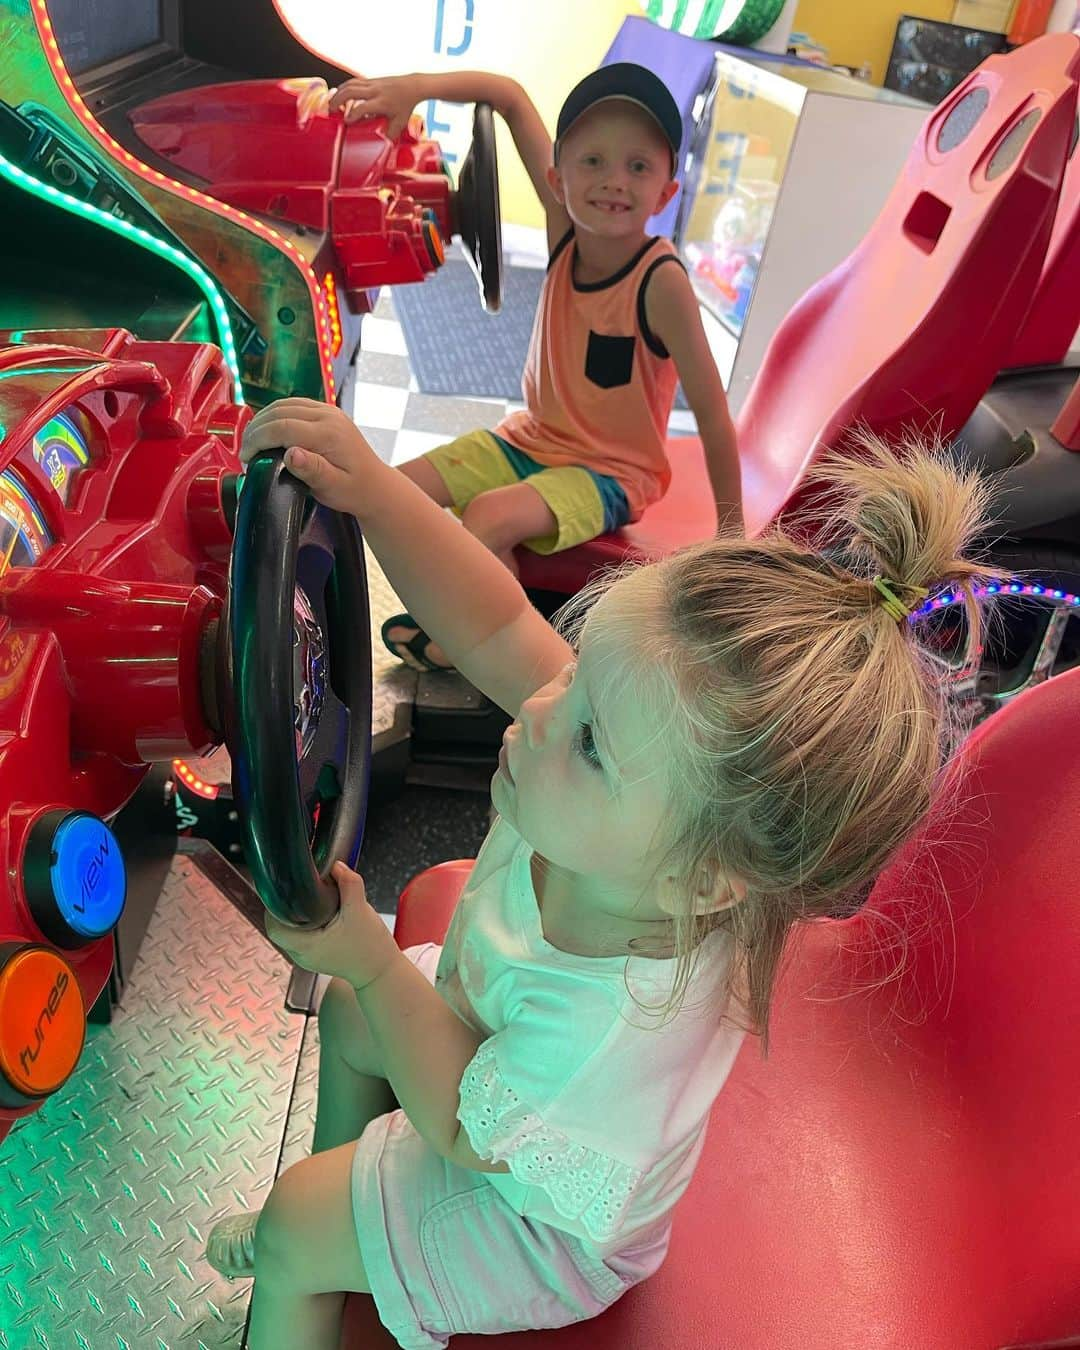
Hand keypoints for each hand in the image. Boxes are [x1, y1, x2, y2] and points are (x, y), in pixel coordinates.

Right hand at [240, 397, 380, 515]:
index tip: (246, 458)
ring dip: (263, 420)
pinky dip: (275, 415)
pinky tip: (267, 431)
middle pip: (279, 412)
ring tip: (252, 442)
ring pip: (284, 404)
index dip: (258, 440)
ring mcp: (328, 411)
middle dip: (256, 430)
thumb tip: (291, 454)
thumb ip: (312, 471)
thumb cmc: (353, 490)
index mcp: (328, 434)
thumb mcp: (333, 488)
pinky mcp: (327, 411)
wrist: (375, 485)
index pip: (282, 427)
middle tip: (244, 451)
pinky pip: (294, 405)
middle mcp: (328, 416)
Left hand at [264, 861, 401, 989]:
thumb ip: (349, 884)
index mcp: (307, 946)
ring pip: (291, 933)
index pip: (274, 928)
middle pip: (280, 929)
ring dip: (297, 916)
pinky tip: (321, 914)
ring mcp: (309, 958)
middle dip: (287, 908)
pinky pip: (303, 938)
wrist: (381, 971)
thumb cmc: (370, 947)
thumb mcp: (361, 910)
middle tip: (298, 890)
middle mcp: (303, 955)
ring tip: (310, 901)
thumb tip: (336, 866)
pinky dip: (307, 924)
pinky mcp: (317, 957)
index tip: (283, 892)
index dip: (273, 909)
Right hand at [329, 75, 420, 137]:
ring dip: (338, 93)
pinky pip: (353, 82)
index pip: (363, 107)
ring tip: (331, 104)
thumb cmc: (406, 105)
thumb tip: (381, 148)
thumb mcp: (400, 123)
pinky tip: (339, 95)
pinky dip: (343, 88)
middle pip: (351, 91)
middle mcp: (375, 91)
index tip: (346, 122)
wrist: (412, 86)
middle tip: (331, 111)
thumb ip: (390, 135)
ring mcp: (372, 84)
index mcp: (382, 103)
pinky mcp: (370, 80)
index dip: (353, 115)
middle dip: (338, 100)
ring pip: (350, 84)